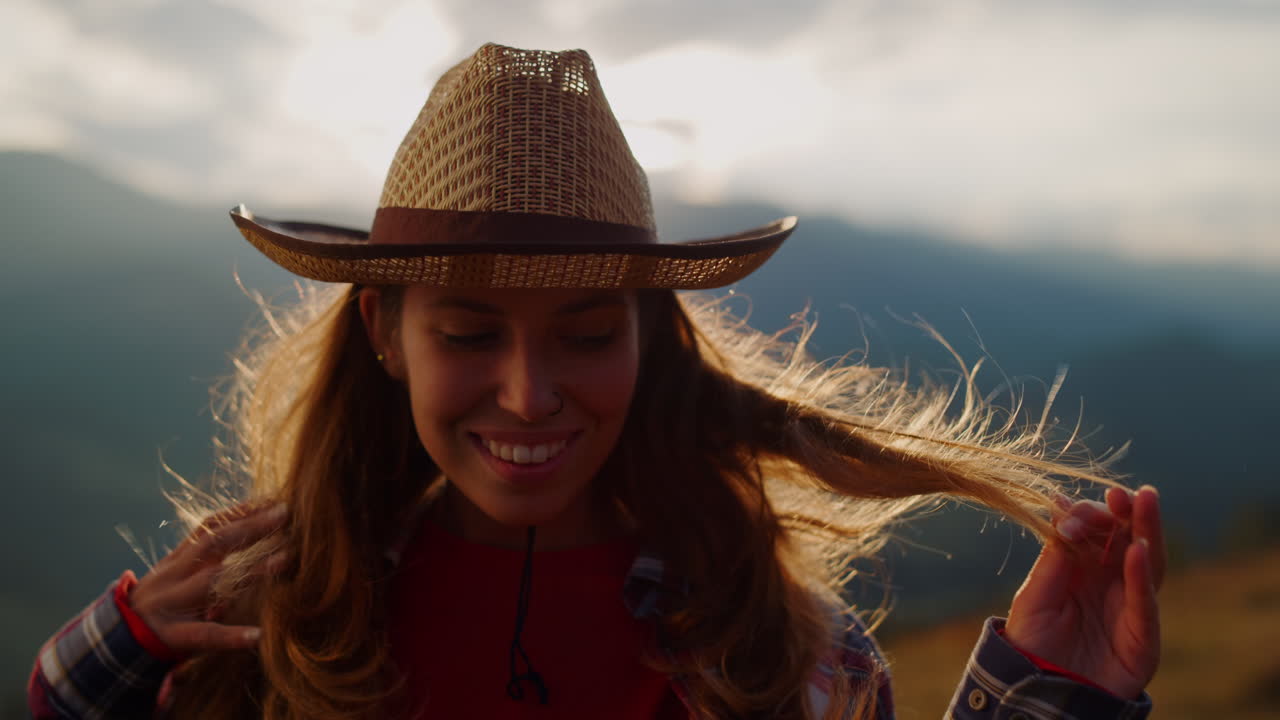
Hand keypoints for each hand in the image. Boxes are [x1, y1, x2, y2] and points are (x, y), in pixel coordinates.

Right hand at [130, 501, 288, 654]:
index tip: (273, 498)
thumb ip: (208, 555)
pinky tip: (258, 636)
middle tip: (286, 513)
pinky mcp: (175, 637)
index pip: (209, 527)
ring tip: (284, 559)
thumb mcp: (178, 572)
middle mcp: (174, 576)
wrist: (119, 639)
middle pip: (213, 545)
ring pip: (213, 582)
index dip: (240, 510)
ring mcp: (173, 604)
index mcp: (178, 560)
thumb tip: (253, 528)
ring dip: (252, 571)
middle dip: (250, 527)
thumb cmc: (162, 601)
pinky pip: (205, 635)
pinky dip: (232, 636)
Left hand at [1005, 486, 1164, 699]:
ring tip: (1143, 502)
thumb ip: (1052, 561)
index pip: (1093, 531)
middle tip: (1123, 492)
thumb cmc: (1033, 643)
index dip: (1086, 516)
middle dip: (1126, 513)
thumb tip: (1061, 512)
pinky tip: (1137, 551)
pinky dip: (1143, 576)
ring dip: (1146, 531)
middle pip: (1126, 539)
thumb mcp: (1034, 597)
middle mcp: (1110, 581)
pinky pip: (1146, 602)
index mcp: (1081, 568)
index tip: (1066, 507)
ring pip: (1147, 562)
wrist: (1039, 692)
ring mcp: (1130, 606)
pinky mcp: (1143, 635)